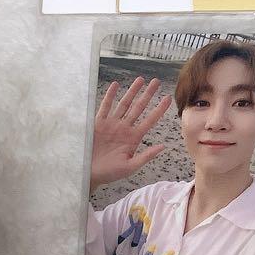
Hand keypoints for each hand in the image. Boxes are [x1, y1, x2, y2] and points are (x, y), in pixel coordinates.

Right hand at [89, 77, 170, 193]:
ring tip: (140, 80)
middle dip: (147, 94)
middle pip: (138, 107)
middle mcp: (124, 128)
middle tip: (156, 81)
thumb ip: (145, 156)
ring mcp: (111, 124)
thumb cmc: (108, 173)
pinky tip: (115, 85)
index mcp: (134, 137)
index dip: (159, 109)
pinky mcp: (97, 124)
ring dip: (132, 92)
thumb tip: (163, 147)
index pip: (150, 120)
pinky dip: (110, 96)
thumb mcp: (129, 167)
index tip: (168, 98)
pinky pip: (104, 107)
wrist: (86, 174)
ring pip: (124, 104)